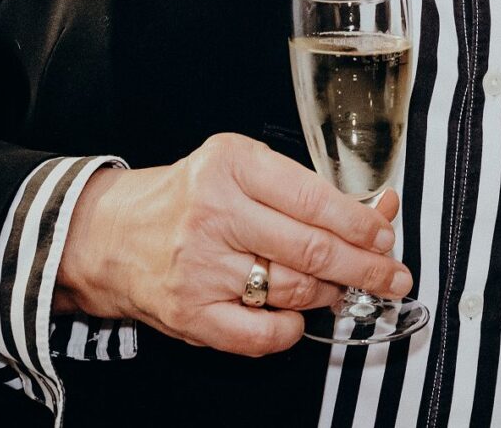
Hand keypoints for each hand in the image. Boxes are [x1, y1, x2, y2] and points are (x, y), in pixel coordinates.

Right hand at [56, 133, 409, 355]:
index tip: (385, 235)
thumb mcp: (238, 167)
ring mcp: (201, 267)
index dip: (361, 224)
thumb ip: (300, 187)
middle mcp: (215, 215)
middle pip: (312, 249)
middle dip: (366, 267)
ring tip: (344, 289)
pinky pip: (259, 335)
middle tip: (393, 276)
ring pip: (293, 289)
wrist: (107, 235)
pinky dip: (290, 330)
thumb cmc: (184, 198)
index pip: (315, 199)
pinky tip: (298, 317)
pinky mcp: (190, 312)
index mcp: (232, 167)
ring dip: (331, 294)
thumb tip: (373, 214)